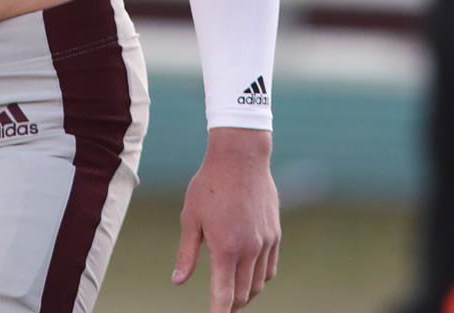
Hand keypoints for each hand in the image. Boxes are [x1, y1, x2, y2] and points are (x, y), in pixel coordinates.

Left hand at [173, 128, 278, 311]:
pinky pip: (270, 267)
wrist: (241, 157)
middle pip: (244, 294)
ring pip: (259, 283)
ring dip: (246, 294)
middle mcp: (249, 249)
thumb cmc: (210, 185)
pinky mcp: (274, 233)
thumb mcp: (190, 218)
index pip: (224, 295)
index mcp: (225, 248)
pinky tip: (249, 276)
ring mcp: (265, 242)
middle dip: (231, 306)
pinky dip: (260, 278)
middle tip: (220, 307)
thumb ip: (186, 253)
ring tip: (232, 294)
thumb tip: (178, 281)